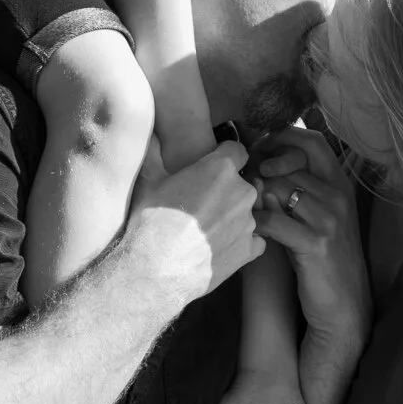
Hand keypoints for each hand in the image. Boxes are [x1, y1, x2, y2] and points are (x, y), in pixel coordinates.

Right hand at [130, 139, 263, 304]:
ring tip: (205, 231)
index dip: (224, 157)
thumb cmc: (150, 222)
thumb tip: (152, 132)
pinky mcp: (250, 250)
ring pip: (246, 212)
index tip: (212, 169)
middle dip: (226, 191)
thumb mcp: (148, 178)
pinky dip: (240, 242)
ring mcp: (249, 223)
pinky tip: (217, 248)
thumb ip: (155, 150)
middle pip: (242, 184)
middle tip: (202, 205)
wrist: (154, 271)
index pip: (237, 151)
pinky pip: (253, 239)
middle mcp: (242, 192)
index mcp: (221, 169)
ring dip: (231, 218)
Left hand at [253, 127, 370, 345]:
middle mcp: (338, 196)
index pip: (313, 141)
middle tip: (244, 182)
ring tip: (245, 207)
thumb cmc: (324, 258)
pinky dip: (256, 222)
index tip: (260, 146)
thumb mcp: (318, 217)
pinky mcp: (315, 243)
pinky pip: (273, 220)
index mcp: (341, 184)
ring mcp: (328, 219)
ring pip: (278, 188)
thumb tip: (261, 165)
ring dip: (255, 196)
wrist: (344, 304)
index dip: (283, 137)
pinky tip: (250, 229)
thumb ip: (299, 189)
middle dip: (260, 170)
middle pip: (288, 164)